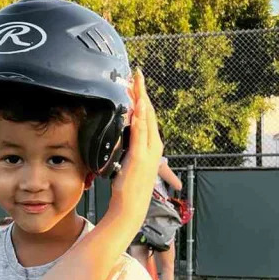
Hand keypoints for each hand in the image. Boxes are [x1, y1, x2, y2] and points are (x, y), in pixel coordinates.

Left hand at [108, 69, 163, 228]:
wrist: (131, 205)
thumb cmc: (128, 186)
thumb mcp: (129, 160)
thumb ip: (130, 144)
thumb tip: (124, 129)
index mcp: (152, 144)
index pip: (147, 115)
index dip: (142, 97)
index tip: (136, 82)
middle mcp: (154, 145)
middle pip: (149, 112)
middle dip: (142, 92)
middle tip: (136, 74)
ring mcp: (149, 151)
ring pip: (146, 119)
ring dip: (141, 100)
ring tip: (136, 83)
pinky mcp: (140, 158)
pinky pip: (140, 135)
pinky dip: (139, 120)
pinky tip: (136, 108)